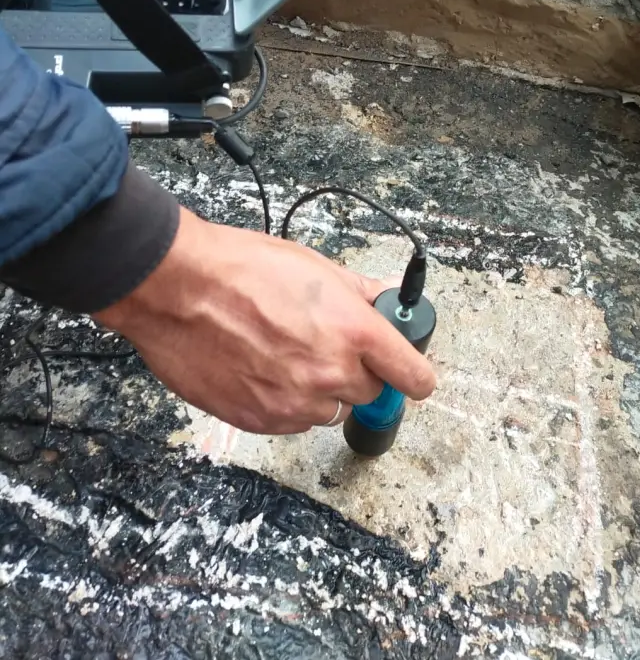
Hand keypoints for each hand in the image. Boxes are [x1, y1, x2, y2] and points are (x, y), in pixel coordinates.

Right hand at [96, 207, 435, 434]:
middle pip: (370, 393)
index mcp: (353, 331)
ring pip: (329, 410)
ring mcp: (294, 403)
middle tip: (325, 344)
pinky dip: (285, 402)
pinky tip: (261, 369)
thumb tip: (390, 298)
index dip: (413, 373)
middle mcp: (330, 373)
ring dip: (318, 390)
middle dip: (355, 372)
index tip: (408, 372)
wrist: (177, 288)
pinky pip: (292, 421)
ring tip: (283, 353)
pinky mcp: (261, 421)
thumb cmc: (240, 268)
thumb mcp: (313, 266)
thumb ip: (360, 293)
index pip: (414, 376)